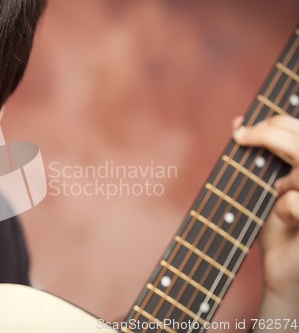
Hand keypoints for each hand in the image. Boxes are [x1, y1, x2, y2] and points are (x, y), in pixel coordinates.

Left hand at [232, 114, 298, 327]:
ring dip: (281, 179)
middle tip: (242, 137)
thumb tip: (237, 121)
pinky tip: (285, 221)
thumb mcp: (261, 188)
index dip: (277, 123)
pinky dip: (284, 209)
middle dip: (270, 134)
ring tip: (275, 193)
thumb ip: (255, 158)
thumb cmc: (274, 227)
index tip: (242, 129)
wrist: (280, 270)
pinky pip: (296, 202)